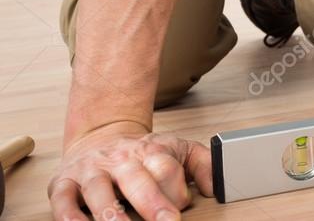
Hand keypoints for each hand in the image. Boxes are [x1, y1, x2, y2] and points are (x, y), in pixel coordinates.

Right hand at [49, 121, 212, 220]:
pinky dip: (68, 216)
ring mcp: (90, 169)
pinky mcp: (63, 182)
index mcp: (150, 151)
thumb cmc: (141, 152)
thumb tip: (217, 187)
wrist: (100, 135)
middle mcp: (119, 159)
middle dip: (151, 202)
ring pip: (98, 189)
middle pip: (136, 178)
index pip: (166, 168)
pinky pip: (63, 199)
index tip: (180, 209)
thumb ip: (202, 164)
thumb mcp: (177, 149)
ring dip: (109, 212)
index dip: (175, 190)